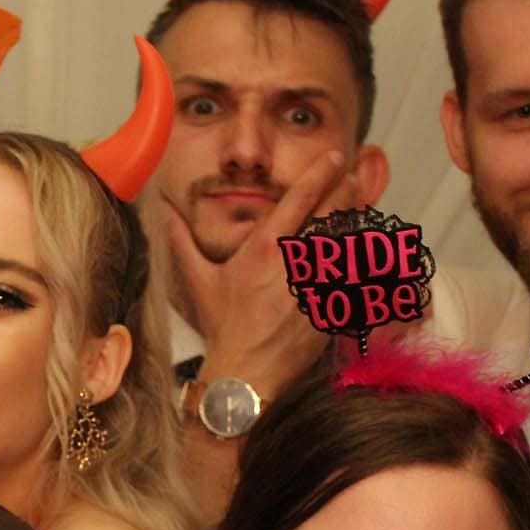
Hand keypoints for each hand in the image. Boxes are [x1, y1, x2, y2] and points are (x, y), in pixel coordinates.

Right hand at [156, 149, 357, 396]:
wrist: (247, 372)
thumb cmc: (224, 326)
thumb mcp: (199, 279)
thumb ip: (181, 239)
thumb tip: (162, 209)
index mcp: (264, 248)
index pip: (300, 197)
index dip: (322, 172)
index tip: (334, 158)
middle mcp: (295, 261)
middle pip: (333, 210)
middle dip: (348, 188)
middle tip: (357, 174)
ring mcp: (319, 282)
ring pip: (350, 237)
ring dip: (358, 218)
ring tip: (363, 203)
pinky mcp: (334, 303)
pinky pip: (357, 271)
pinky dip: (363, 255)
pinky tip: (366, 245)